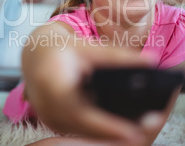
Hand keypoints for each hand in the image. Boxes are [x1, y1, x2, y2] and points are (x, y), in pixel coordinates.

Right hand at [23, 39, 167, 144]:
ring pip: (82, 134)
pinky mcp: (53, 122)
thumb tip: (150, 61)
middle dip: (115, 133)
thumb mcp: (88, 49)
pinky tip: (116, 127)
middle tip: (144, 130)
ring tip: (135, 129)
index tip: (134, 132)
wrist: (35, 55)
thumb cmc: (59, 49)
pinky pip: (78, 130)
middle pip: (86, 129)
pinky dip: (96, 131)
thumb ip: (118, 56)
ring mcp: (49, 118)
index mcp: (55, 87)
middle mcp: (49, 108)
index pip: (83, 113)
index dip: (108, 126)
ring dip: (107, 135)